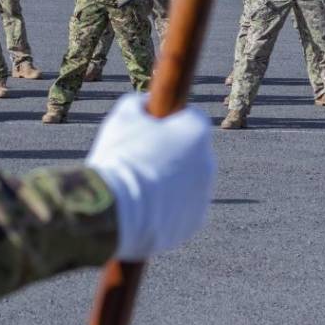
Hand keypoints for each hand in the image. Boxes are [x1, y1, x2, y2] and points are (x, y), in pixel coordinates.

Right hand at [86, 94, 215, 261]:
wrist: (115, 208)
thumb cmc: (120, 157)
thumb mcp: (123, 117)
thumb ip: (140, 103)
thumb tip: (147, 103)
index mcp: (196, 131)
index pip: (191, 118)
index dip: (169, 121)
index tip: (151, 128)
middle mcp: (208, 161)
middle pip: (190, 152)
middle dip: (170, 154)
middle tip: (139, 159)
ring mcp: (203, 194)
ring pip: (186, 182)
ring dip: (168, 182)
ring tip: (135, 187)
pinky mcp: (193, 221)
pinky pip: (180, 209)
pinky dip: (165, 208)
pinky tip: (140, 207)